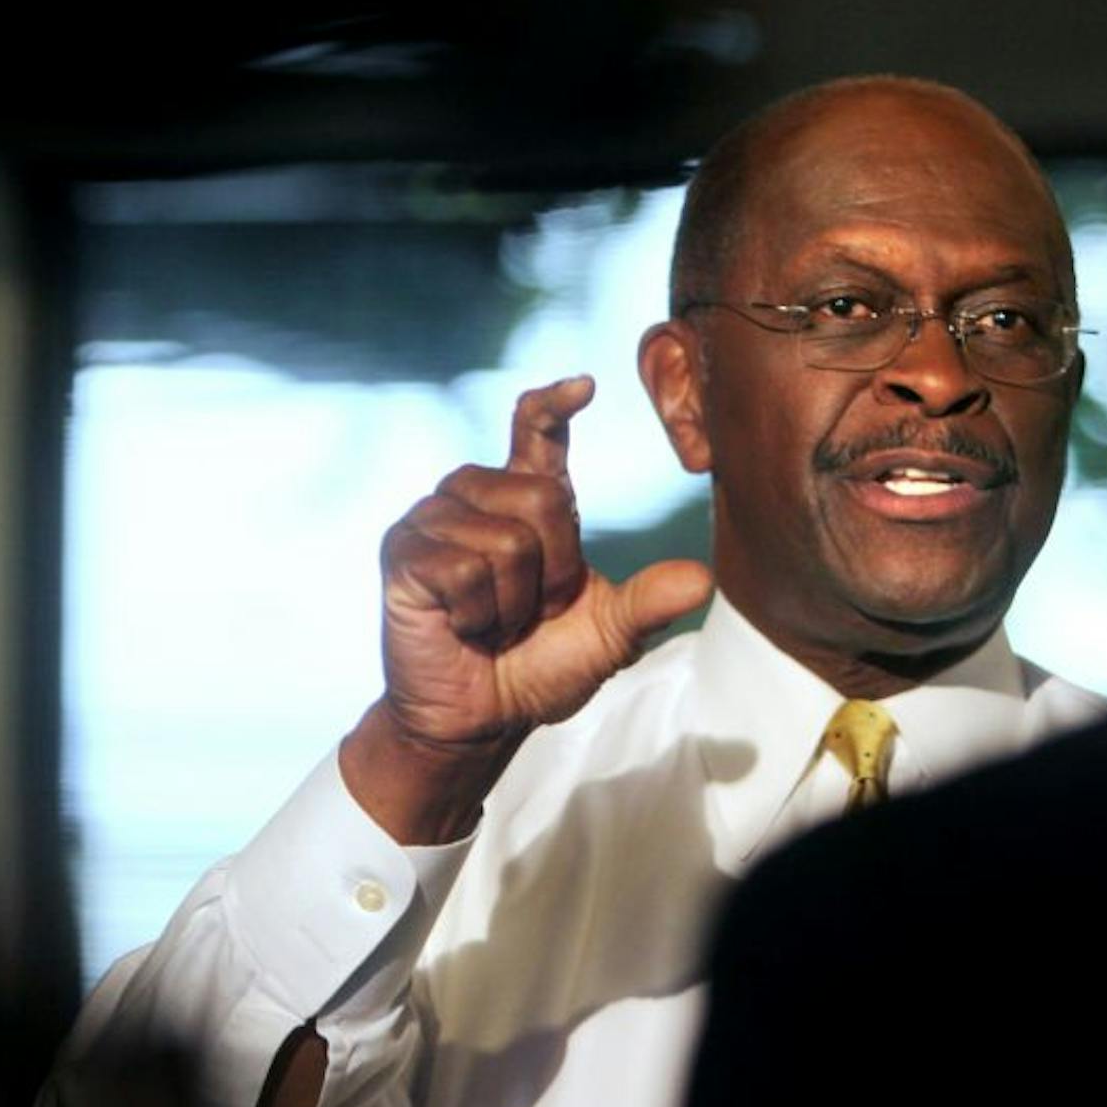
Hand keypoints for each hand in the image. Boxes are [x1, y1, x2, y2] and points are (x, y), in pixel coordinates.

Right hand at [342, 375, 712, 841]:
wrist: (483, 718)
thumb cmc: (539, 668)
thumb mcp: (609, 635)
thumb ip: (649, 601)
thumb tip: (703, 578)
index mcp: (524, 501)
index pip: (535, 433)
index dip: (553, 406)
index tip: (584, 387)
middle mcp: (474, 497)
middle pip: (541, 497)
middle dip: (554, 570)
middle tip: (531, 611)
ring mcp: (431, 520)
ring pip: (505, 539)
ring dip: (514, 601)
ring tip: (493, 621)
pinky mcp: (402, 554)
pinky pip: (463, 568)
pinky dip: (478, 612)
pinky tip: (463, 626)